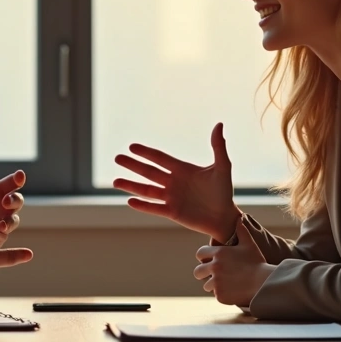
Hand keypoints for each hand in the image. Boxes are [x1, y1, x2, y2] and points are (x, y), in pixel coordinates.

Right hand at [113, 123, 239, 240]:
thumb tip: (219, 124)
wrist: (225, 217)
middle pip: (149, 172)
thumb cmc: (224, 192)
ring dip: (131, 186)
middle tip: (117, 158)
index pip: (160, 159)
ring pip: (147, 190)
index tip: (132, 147)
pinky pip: (154, 208)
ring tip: (115, 181)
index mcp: (182, 170)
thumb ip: (218, 147)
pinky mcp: (172, 212)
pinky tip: (130, 200)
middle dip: (133, 165)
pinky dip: (142, 205)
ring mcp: (171, 198)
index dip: (146, 153)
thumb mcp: (222, 167)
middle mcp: (173, 183)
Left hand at [193, 217, 274, 306]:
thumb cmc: (257, 262)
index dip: (204, 257)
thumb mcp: (249, 244)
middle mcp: (214, 267)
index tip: (211, 260)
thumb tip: (238, 218)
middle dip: (204, 273)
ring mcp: (216, 282)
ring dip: (214, 285)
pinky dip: (223, 294)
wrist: (264, 283)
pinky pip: (216, 295)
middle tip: (215, 274)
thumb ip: (241, 231)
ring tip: (228, 283)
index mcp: (218, 254)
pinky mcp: (220, 295)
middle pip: (198, 271)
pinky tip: (234, 291)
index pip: (200, 254)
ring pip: (207, 285)